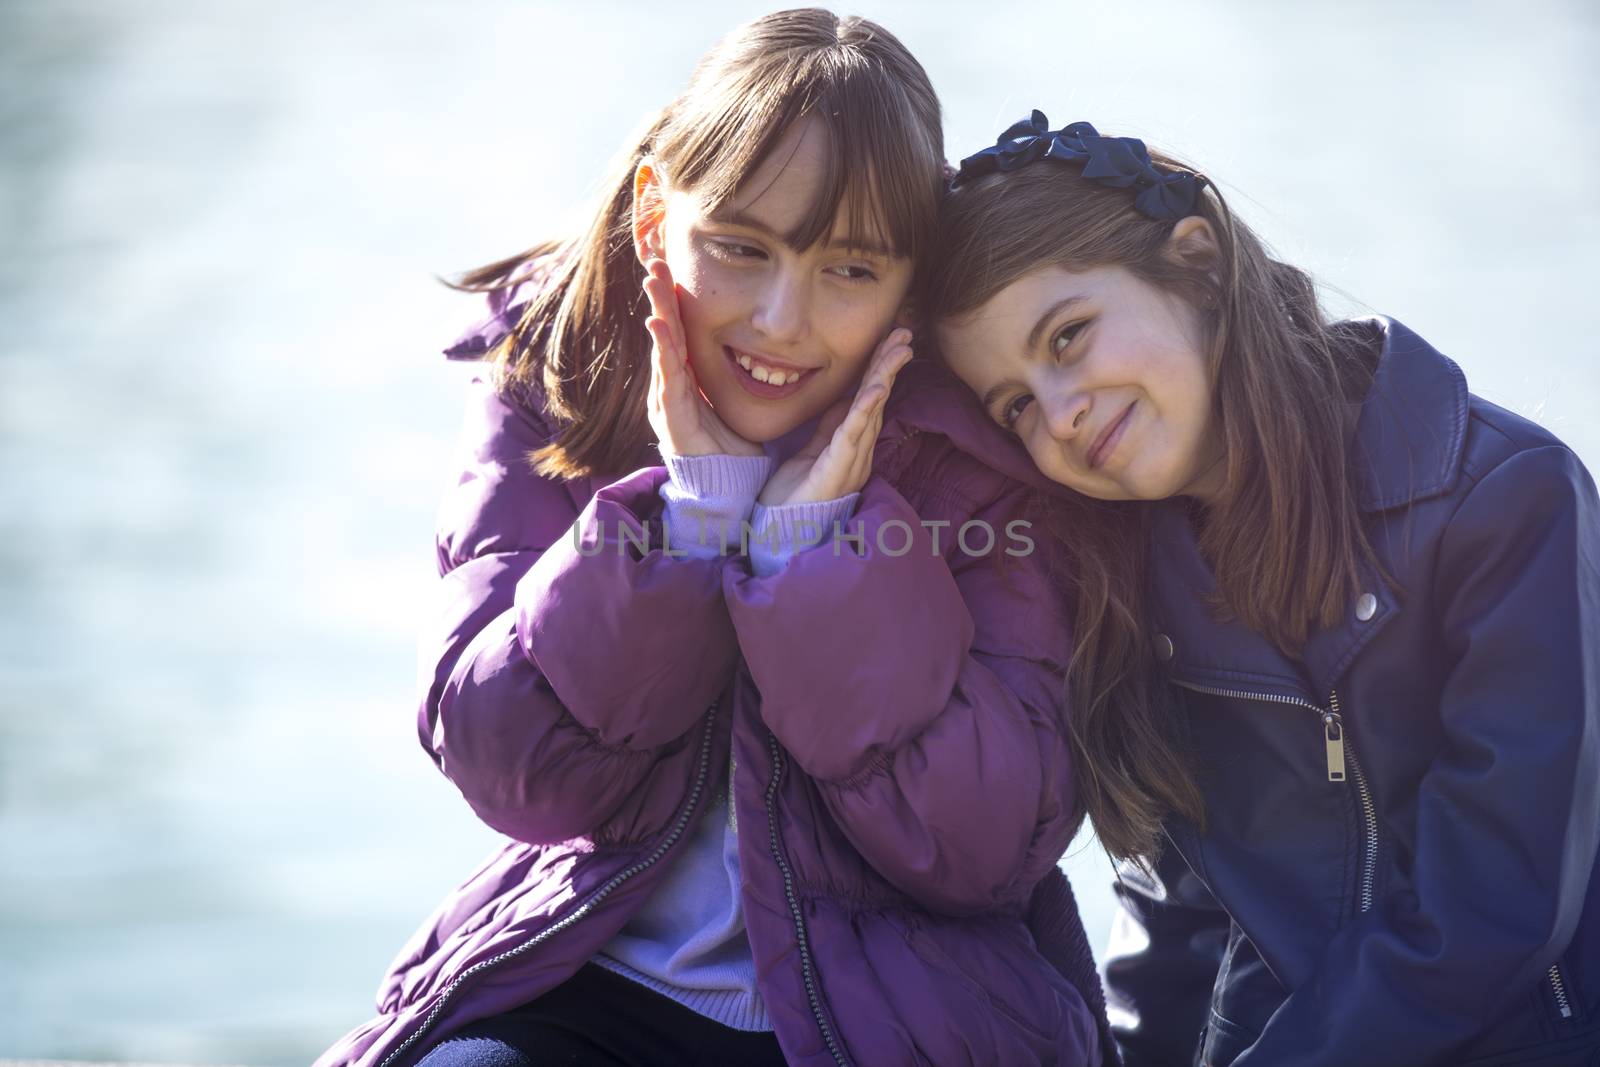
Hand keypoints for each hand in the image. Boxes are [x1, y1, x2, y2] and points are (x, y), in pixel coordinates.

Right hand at [643, 259, 763, 458]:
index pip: (679, 333)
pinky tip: (657, 325)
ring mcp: (667, 402)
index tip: (673, 267)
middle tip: (655, 260)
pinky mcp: (671, 418)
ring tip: (653, 282)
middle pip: (665, 333)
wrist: (726, 490)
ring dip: (658, 312)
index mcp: (686, 381)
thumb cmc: (731, 449)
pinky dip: (663, 349)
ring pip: (662, 349)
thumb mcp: (732, 402)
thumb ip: (732, 377)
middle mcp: (671, 387)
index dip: (675, 301)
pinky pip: (668, 378)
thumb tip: (762, 349)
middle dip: (660, 296)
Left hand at [757, 327, 913, 506]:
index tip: (891, 339)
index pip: (869, 399)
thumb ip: (828, 427)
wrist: (779, 533)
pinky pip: (854, 433)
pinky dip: (865, 408)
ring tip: (899, 350)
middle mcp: (859, 452)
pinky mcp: (837, 470)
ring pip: (872, 411)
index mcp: (851, 445)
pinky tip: (875, 388)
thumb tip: (842, 399)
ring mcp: (851, 461)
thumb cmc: (793, 496)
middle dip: (890, 364)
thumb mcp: (811, 450)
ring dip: (885, 378)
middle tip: (905, 333)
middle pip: (877, 400)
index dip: (880, 368)